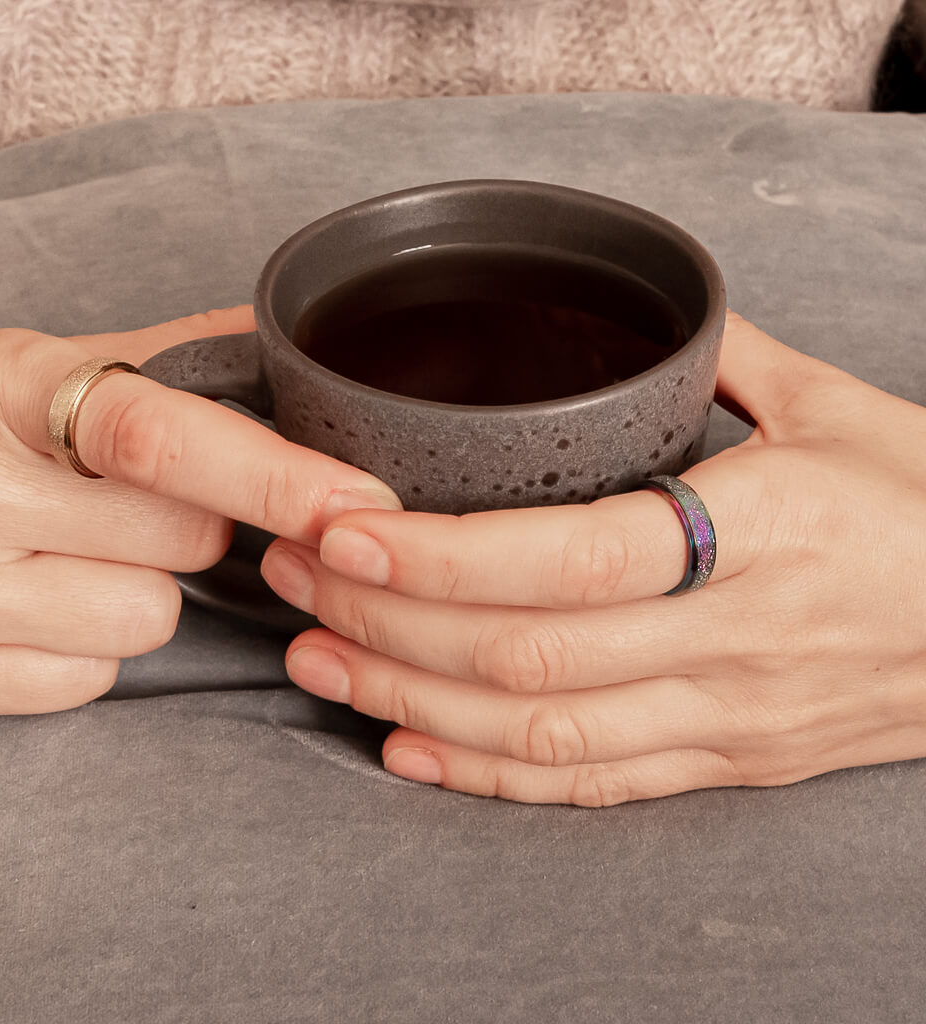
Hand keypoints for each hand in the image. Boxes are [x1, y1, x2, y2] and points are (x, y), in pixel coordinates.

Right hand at [0, 307, 398, 715]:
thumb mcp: (33, 366)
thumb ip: (162, 361)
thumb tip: (282, 351)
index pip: (160, 436)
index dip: (274, 474)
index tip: (358, 502)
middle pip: (181, 541)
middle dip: (192, 522)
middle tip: (126, 497)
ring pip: (147, 620)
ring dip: (141, 585)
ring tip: (70, 548)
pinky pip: (92, 677)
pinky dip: (89, 641)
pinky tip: (38, 596)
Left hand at [261, 313, 925, 804]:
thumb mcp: (840, 411)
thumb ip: (722, 365)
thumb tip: (631, 320)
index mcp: (766, 533)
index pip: (573, 557)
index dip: (446, 555)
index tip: (346, 528)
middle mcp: (734, 641)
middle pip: (526, 652)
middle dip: (389, 620)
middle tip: (295, 574)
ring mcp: (725, 718)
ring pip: (538, 731)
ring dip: (410, 699)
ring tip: (317, 658)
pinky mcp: (723, 765)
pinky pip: (588, 787)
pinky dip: (485, 775)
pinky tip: (407, 749)